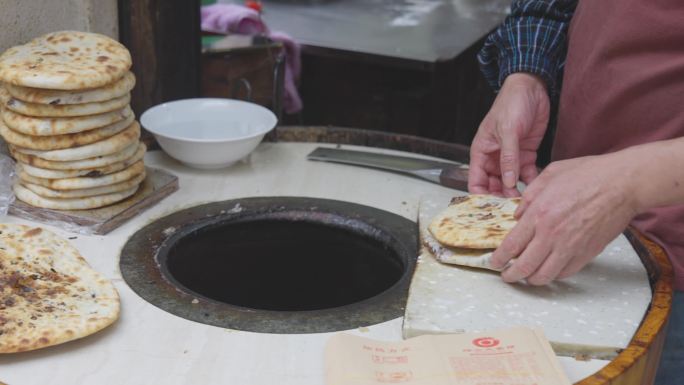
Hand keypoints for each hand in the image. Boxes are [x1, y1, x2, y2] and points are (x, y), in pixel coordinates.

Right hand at [469, 73, 549, 196]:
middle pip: (493, 185)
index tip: (490, 208)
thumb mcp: (508, 131)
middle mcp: (494, 157)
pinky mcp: (526, 154)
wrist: (532, 88)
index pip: (476, 180)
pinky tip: (537, 189)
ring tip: (525, 202)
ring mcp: (511, 157)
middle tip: (512, 208)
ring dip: (517, 192)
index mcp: (482, 151)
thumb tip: (508, 182)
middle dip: (501, 197)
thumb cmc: (511, 103)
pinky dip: (531, 182)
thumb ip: (508, 158)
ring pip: (511, 182)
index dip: (481, 195)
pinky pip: (527, 174)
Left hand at [490, 154, 639, 284]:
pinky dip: (553, 275)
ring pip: (545, 276)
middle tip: (506, 275)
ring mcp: (571, 247)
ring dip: (531, 279)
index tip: (493, 263)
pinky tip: (548, 269)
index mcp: (539, 214)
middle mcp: (552, 235)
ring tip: (526, 276)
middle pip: (524, 267)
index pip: (511, 246)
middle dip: (511, 275)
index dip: (498, 259)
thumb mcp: (549, 175)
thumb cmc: (588, 175)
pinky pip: (565, 273)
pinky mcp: (587, 253)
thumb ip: (528, 196)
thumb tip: (517, 215)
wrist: (622, 184)